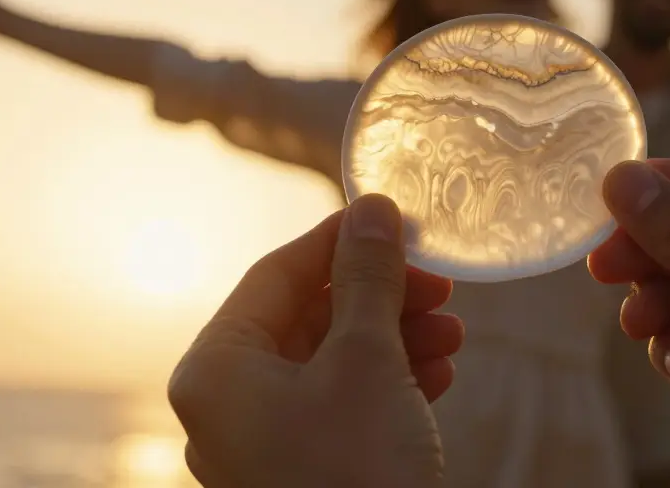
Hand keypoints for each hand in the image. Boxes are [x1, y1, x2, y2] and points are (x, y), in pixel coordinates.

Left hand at [168, 194, 462, 487]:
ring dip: (395, 338)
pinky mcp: (304, 472)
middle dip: (380, 297)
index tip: (394, 218)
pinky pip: (343, 406)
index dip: (339, 239)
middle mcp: (228, 406)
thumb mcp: (366, 360)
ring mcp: (264, 444)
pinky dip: (390, 383)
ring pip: (331, 362)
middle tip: (438, 283)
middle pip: (306, 318)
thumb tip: (372, 208)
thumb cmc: (356, 473)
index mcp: (216, 370)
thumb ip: (367, 278)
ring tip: (453, 332)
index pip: (274, 274)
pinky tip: (441, 373)